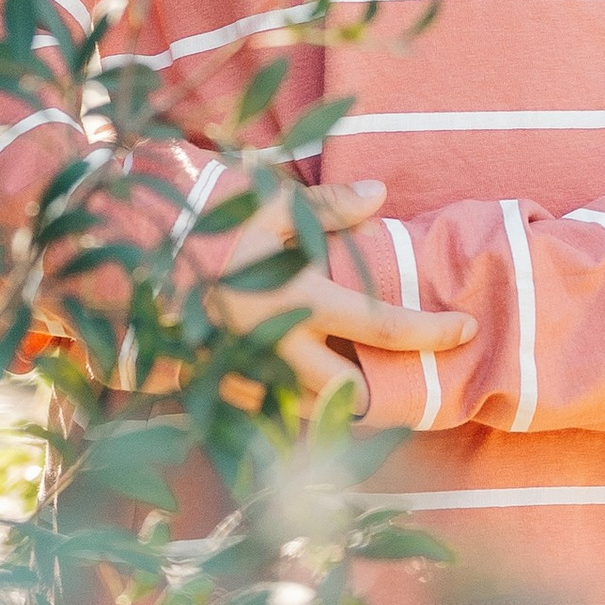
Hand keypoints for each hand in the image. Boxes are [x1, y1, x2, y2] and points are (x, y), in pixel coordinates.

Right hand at [206, 178, 475, 413]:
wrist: (137, 263)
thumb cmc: (212, 227)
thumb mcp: (272, 204)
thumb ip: (329, 204)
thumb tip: (381, 194)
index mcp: (301, 298)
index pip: (384, 326)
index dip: (432, 331)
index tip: (467, 329)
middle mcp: (281, 345)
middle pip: (350, 392)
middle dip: (375, 394)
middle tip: (392, 378)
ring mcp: (251, 372)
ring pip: (311, 410)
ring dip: (333, 402)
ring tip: (348, 383)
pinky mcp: (223, 388)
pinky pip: (270, 411)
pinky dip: (287, 403)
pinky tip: (294, 384)